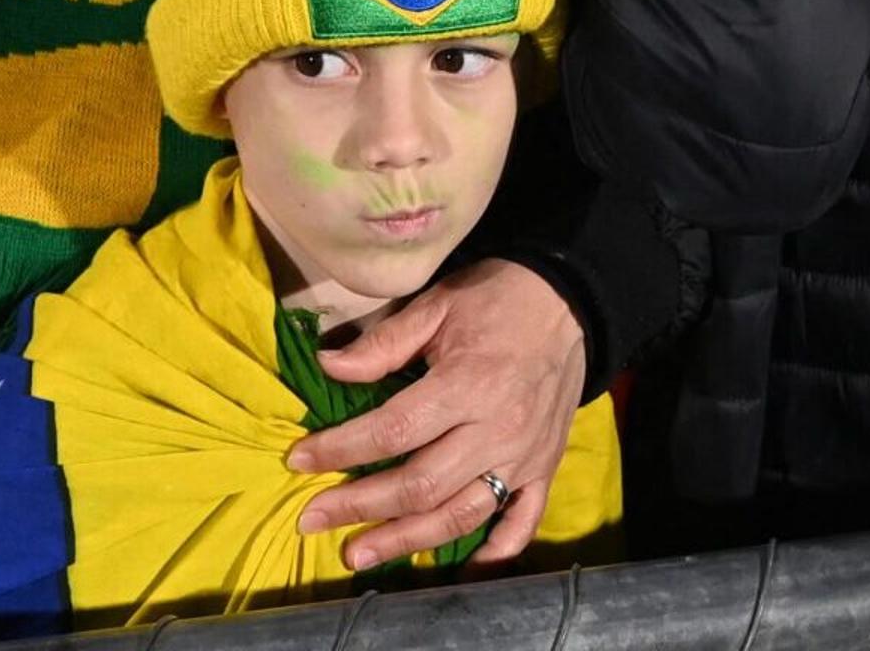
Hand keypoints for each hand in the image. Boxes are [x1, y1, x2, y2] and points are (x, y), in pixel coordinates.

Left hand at [291, 261, 589, 566]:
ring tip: (359, 554)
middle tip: (311, 520)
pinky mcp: (544, 469)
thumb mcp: (437, 305)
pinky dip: (493, 554)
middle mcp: (497, 431)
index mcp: (467, 385)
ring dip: (406, 539)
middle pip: (420, 484)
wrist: (569, 300)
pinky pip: (521, 523)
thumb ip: (384, 343)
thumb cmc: (496, 298)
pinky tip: (459, 570)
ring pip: (460, 515)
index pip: (394, 430)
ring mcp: (524, 457)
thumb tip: (328, 366)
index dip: (341, 449)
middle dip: (360, 506)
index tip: (299, 461)